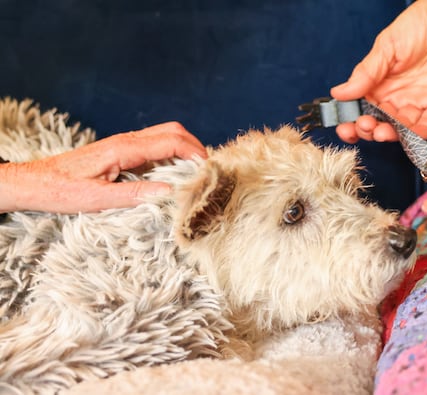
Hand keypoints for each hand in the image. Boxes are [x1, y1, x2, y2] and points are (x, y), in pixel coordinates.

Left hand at [0, 122, 206, 213]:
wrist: (35, 182)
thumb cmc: (61, 190)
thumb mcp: (97, 198)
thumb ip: (135, 194)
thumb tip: (169, 192)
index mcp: (124, 148)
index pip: (171, 141)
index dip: (195, 153)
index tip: (209, 170)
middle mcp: (126, 141)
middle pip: (173, 131)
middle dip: (195, 147)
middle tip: (207, 170)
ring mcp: (124, 144)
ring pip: (165, 136)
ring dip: (184, 150)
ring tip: (195, 172)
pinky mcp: (122, 152)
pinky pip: (154, 146)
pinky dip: (172, 155)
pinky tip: (173, 174)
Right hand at [330, 0, 426, 142]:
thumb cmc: (417, 26)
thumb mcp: (385, 48)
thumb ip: (365, 73)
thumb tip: (339, 93)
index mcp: (379, 87)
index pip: (362, 112)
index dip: (353, 123)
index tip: (345, 127)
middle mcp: (397, 99)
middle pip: (380, 124)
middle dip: (370, 131)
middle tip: (365, 126)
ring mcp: (419, 103)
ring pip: (402, 129)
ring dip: (391, 135)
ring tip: (381, 132)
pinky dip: (419, 134)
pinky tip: (408, 135)